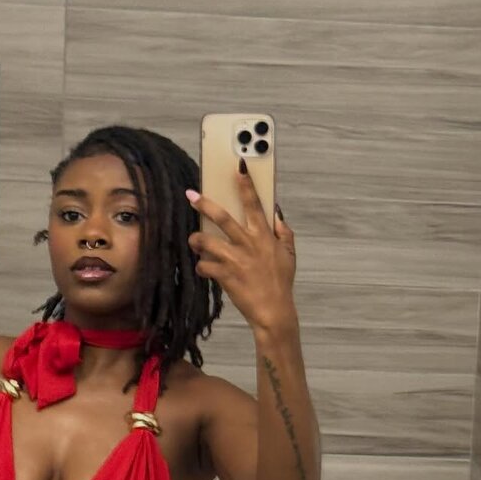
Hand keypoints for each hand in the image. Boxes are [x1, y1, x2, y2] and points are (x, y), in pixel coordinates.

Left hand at [186, 160, 296, 331]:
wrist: (273, 311)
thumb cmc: (281, 283)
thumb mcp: (289, 255)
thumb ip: (283, 233)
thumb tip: (277, 214)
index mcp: (264, 236)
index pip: (254, 204)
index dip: (246, 184)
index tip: (238, 168)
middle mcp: (248, 244)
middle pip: (221, 217)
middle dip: (204, 203)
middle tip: (191, 195)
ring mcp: (235, 259)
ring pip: (206, 241)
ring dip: (196, 240)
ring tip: (194, 242)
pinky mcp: (224, 275)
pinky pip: (204, 265)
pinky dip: (202, 267)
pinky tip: (206, 270)